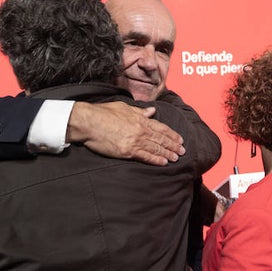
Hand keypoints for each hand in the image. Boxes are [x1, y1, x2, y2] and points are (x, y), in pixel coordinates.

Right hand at [67, 102, 184, 165]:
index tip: (180, 139)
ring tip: (176, 158)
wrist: (89, 122)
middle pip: (161, 139)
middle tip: (183, 151)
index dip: (172, 134)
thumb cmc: (103, 113)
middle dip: (173, 145)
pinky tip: (163, 163)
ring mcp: (135, 141)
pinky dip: (155, 160)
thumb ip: (140, 111)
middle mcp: (140, 130)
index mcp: (140, 119)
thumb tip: (151, 111)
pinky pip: (145, 156)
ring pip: (155, 149)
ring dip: (167, 153)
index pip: (161, 128)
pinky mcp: (127, 151)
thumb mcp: (124, 108)